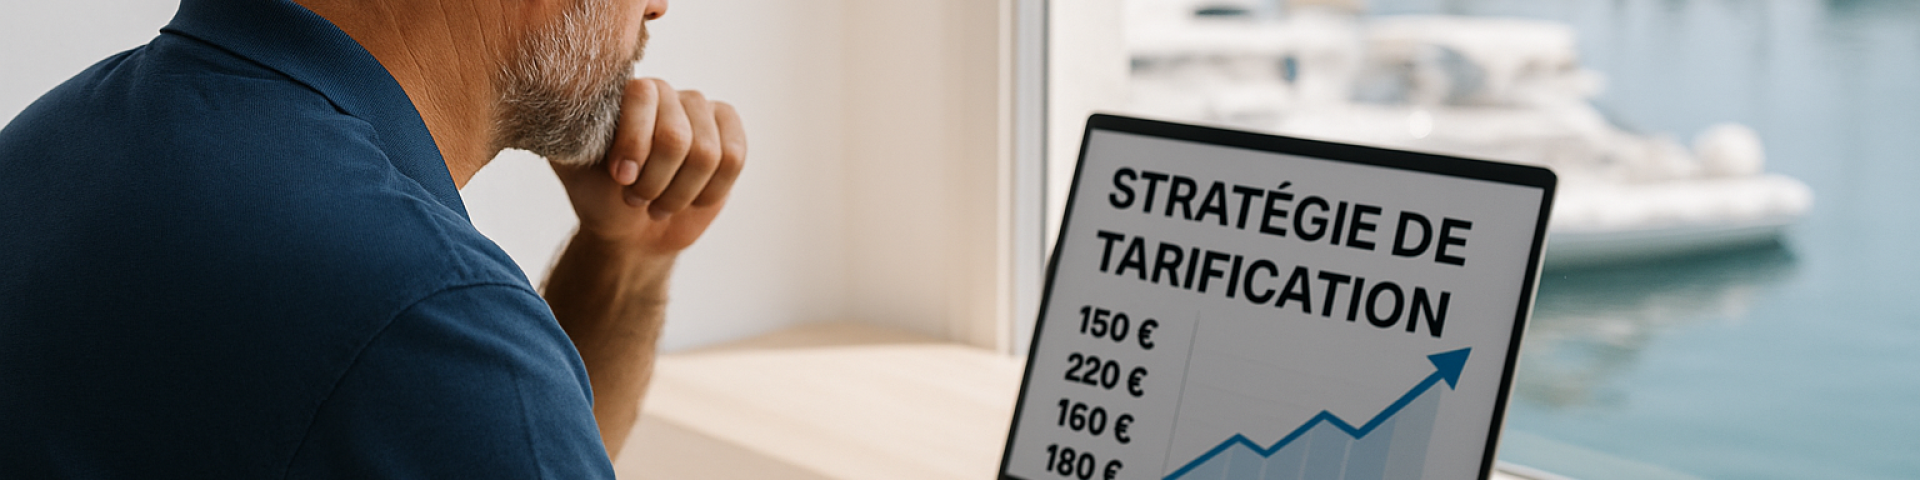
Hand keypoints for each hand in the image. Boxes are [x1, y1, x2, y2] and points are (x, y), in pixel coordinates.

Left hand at [551, 78, 745, 257]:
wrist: (634, 230)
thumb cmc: (600, 196)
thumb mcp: (573, 167)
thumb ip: (566, 136)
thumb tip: (558, 111)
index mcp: (625, 94)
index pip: (642, 96)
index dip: (635, 142)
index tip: (621, 179)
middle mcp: (665, 93)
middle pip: (676, 136)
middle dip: (656, 181)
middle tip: (636, 199)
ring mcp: (700, 110)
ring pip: (707, 154)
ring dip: (680, 193)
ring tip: (659, 205)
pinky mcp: (728, 131)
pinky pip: (734, 159)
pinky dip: (710, 192)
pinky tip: (692, 200)